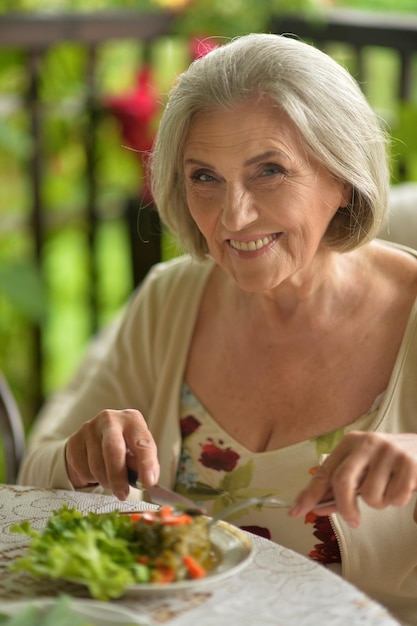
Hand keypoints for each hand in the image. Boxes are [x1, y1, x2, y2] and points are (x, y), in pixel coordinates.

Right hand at [65, 408, 159, 500]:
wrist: (98, 437)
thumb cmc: (125, 446)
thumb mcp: (138, 451)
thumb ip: (144, 464)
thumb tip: (145, 481)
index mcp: (132, 420)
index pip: (142, 442)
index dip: (146, 464)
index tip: (148, 483)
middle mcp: (110, 419)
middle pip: (113, 450)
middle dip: (118, 477)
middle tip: (123, 494)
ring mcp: (89, 428)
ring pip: (96, 465)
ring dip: (105, 481)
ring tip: (111, 481)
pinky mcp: (74, 440)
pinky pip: (82, 470)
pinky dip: (91, 479)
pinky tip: (96, 472)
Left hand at [289, 431, 416, 527]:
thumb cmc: (388, 462)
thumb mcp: (363, 468)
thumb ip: (342, 486)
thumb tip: (318, 507)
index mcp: (351, 442)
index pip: (325, 471)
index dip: (310, 494)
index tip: (296, 512)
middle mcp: (367, 442)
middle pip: (343, 481)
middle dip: (345, 507)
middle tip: (353, 521)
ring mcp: (388, 451)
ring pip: (371, 495)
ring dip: (379, 503)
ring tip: (388, 490)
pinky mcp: (409, 463)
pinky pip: (395, 498)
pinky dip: (398, 501)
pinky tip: (403, 487)